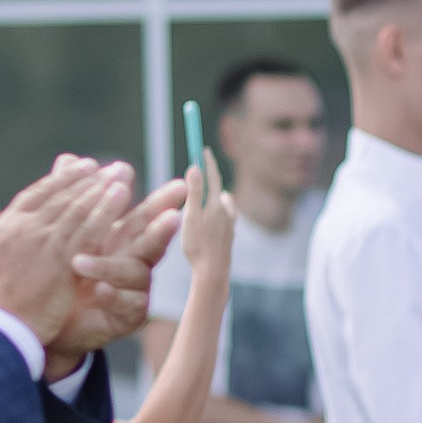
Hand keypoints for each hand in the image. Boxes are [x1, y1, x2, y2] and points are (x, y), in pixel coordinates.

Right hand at [0, 157, 128, 354]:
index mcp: (4, 227)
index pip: (35, 194)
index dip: (59, 179)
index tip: (77, 167)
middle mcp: (25, 228)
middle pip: (62, 196)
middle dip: (86, 179)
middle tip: (106, 167)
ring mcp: (45, 243)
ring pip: (78, 208)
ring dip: (101, 189)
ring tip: (120, 176)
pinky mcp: (63, 261)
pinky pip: (90, 230)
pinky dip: (106, 211)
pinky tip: (122, 199)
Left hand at [47, 173, 185, 374]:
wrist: (54, 320)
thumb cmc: (65, 275)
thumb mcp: (68, 234)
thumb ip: (72, 199)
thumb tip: (68, 158)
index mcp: (124, 239)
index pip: (145, 215)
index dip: (163, 201)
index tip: (181, 185)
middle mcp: (135, 262)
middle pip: (153, 242)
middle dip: (163, 229)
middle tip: (173, 218)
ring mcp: (136, 289)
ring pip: (133, 273)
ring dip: (107, 266)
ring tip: (79, 262)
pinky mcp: (129, 316)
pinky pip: (126, 304)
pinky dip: (112, 296)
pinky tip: (98, 290)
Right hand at [178, 141, 235, 290]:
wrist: (213, 273)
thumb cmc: (198, 246)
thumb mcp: (191, 217)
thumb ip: (193, 192)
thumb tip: (195, 167)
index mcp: (217, 205)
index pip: (213, 177)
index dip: (208, 163)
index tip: (204, 149)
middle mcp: (227, 212)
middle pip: (219, 190)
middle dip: (210, 180)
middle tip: (201, 172)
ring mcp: (230, 224)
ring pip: (225, 205)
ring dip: (217, 197)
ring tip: (209, 197)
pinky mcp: (229, 236)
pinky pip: (226, 217)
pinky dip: (220, 213)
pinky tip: (215, 221)